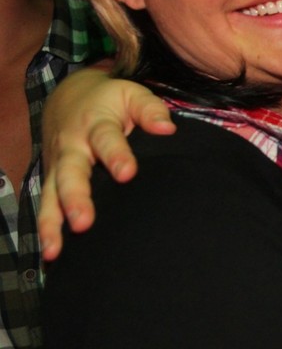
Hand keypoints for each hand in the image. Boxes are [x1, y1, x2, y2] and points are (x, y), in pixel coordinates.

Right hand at [38, 68, 173, 260]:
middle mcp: (73, 147)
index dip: (116, 155)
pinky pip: (46, 206)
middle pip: (72, 174)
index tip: (127, 173)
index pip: (106, 139)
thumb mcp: (132, 94)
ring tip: (57, 250)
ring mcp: (58, 165)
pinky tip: (51, 254)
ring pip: (52, 195)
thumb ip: (150, 109)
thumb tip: (167, 128)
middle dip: (76, 198)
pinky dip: (46, 229)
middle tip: (84, 222)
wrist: (69, 96)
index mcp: (96, 123)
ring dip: (53, 223)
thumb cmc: (110, 100)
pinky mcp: (52, 180)